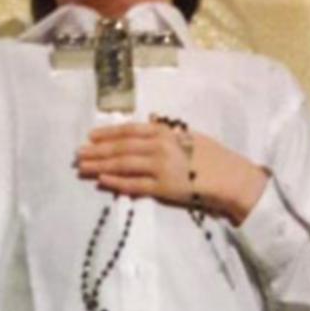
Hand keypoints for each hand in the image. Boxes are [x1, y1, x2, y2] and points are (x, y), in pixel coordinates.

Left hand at [77, 120, 267, 224]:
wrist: (231, 178)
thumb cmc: (214, 156)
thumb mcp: (191, 135)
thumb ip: (168, 130)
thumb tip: (150, 122)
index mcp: (166, 132)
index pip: (130, 131)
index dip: (108, 133)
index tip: (90, 136)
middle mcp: (159, 147)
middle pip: (120, 148)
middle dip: (96, 151)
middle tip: (77, 154)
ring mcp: (159, 168)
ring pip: (122, 165)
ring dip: (99, 166)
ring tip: (82, 167)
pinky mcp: (162, 188)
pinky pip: (134, 185)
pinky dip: (116, 183)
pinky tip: (101, 181)